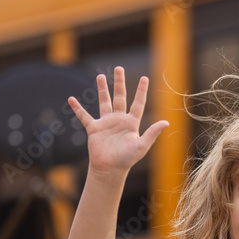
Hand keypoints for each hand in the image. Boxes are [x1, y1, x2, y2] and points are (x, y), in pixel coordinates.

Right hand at [68, 66, 168, 180]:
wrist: (110, 169)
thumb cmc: (127, 159)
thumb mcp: (141, 145)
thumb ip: (152, 133)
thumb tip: (166, 122)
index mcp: (131, 123)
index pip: (137, 103)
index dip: (141, 91)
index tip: (144, 78)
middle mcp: (119, 120)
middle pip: (120, 97)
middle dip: (119, 83)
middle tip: (119, 68)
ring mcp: (106, 123)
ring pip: (104, 102)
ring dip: (102, 89)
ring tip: (100, 76)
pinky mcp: (94, 129)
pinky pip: (84, 116)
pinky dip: (78, 108)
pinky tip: (71, 99)